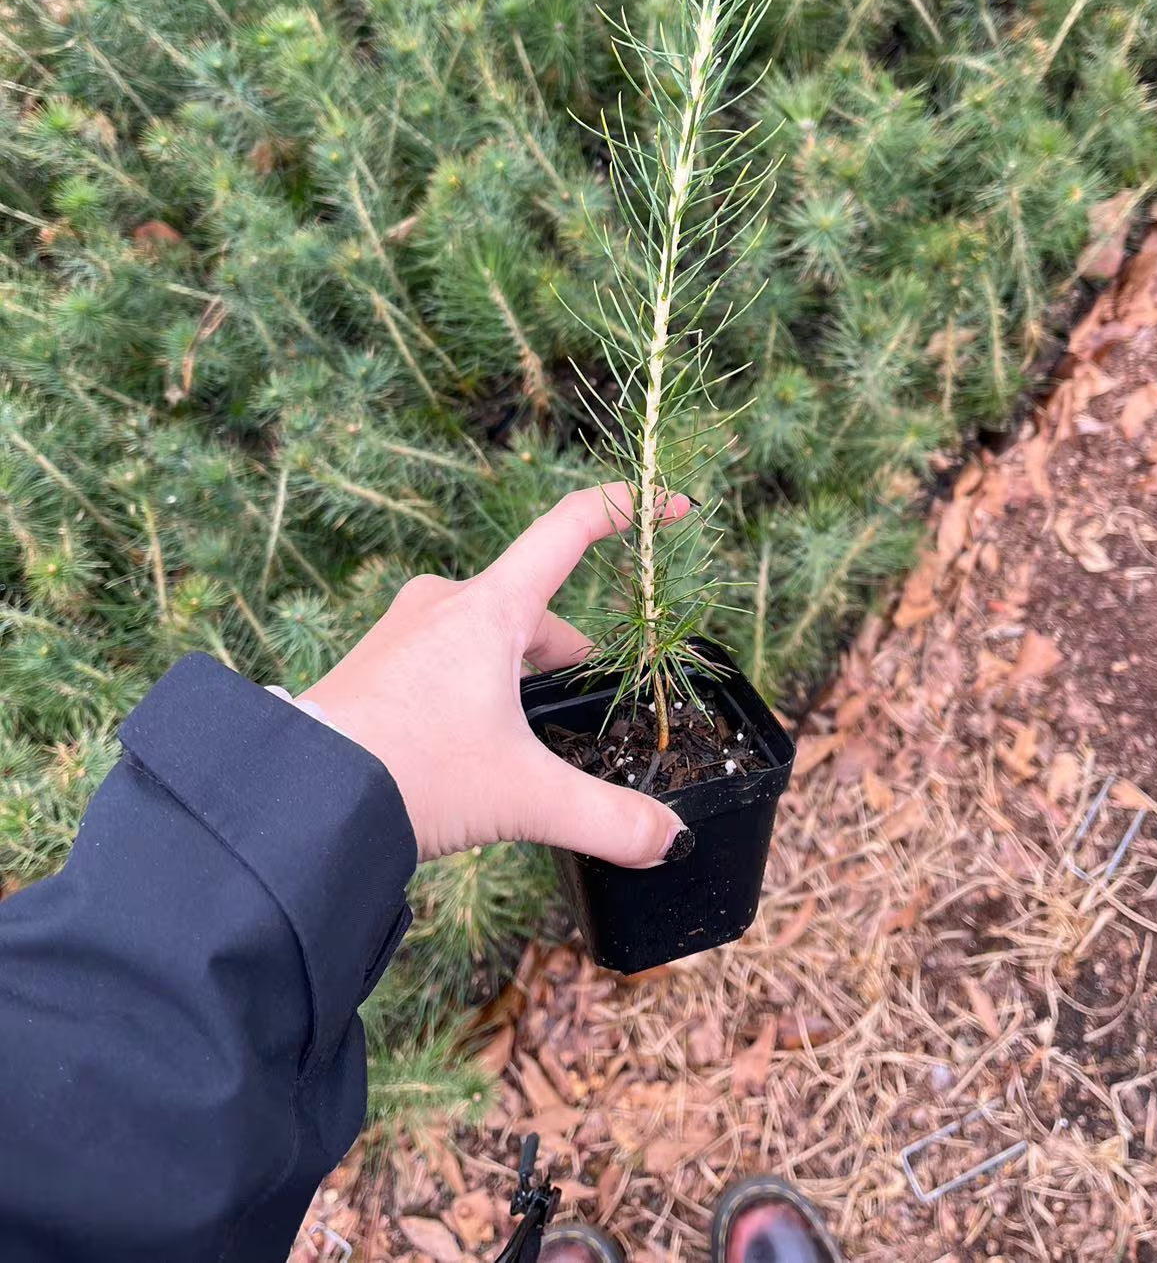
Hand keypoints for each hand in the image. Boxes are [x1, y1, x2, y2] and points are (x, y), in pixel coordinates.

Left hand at [302, 483, 691, 866]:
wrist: (297, 801)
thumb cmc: (410, 776)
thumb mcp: (523, 799)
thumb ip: (608, 819)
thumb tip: (671, 841)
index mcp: (488, 609)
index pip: (568, 529)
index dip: (624, 509)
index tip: (671, 503)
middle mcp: (443, 604)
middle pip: (535, 610)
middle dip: (571, 661)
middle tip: (591, 719)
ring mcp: (403, 633)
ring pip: (489, 638)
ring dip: (519, 679)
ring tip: (527, 746)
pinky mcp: (375, 666)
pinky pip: (446, 660)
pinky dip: (476, 691)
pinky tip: (470, 749)